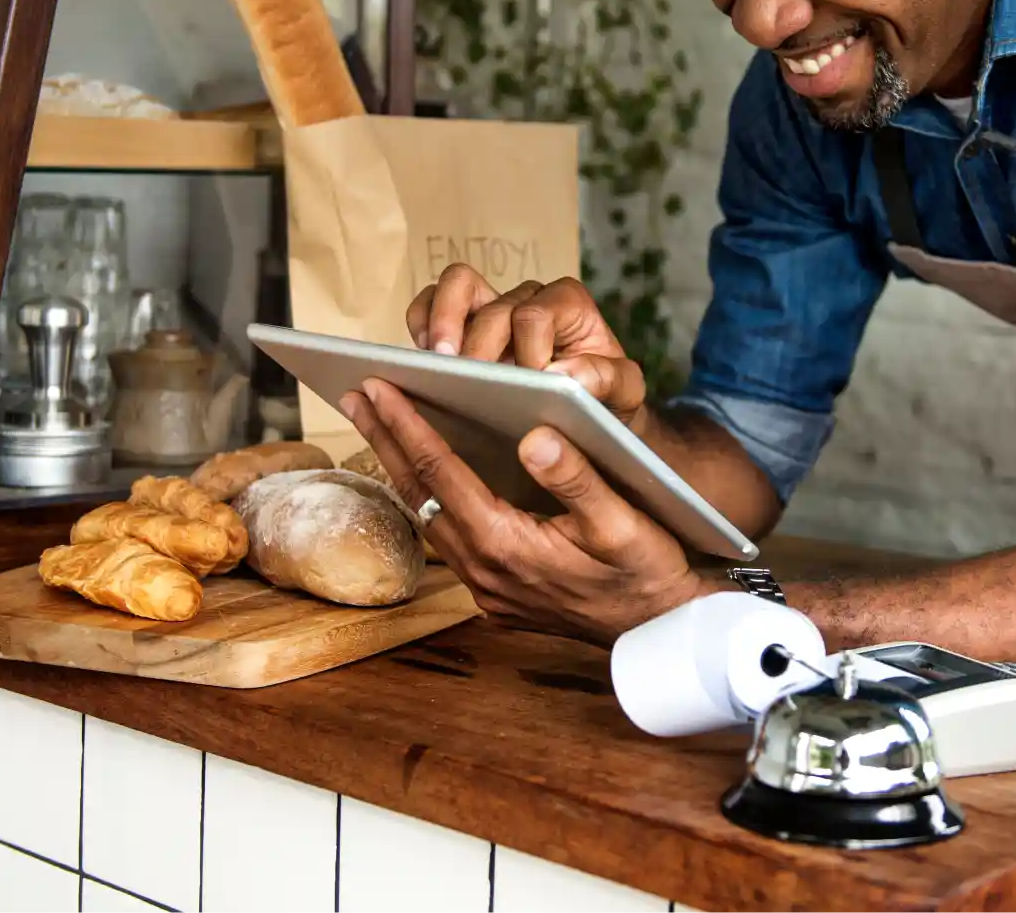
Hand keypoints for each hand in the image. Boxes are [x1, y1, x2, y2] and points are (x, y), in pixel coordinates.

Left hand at [340, 379, 711, 644]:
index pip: (442, 472)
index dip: (406, 425)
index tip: (378, 386)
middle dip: (385, 439)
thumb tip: (534, 436)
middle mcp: (484, 570)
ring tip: (378, 423)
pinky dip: (428, 496)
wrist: (661, 630)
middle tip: (354, 393)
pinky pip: (447, 537)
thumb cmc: (648, 570)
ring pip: (428, 515)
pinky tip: (424, 472)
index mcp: (507, 545)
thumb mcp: (623, 521)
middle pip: (420, 493)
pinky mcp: (494, 593)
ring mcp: (485, 586)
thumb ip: (577, 478)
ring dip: (401, 467)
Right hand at [405, 266, 650, 435]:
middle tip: (470, 378)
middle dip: (478, 342)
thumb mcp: (624, 393)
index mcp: (568, 305)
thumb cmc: (605, 399)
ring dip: (441, 321)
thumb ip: (607, 380)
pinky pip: (429, 306)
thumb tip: (564, 375)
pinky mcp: (461, 327)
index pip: (534, 314)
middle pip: (490, 303)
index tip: (530, 385)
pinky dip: (421, 323)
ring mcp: (490, 308)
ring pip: (455, 285)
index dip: (527, 349)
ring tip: (438, 363)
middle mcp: (527, 298)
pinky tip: (424, 362)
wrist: (589, 413)